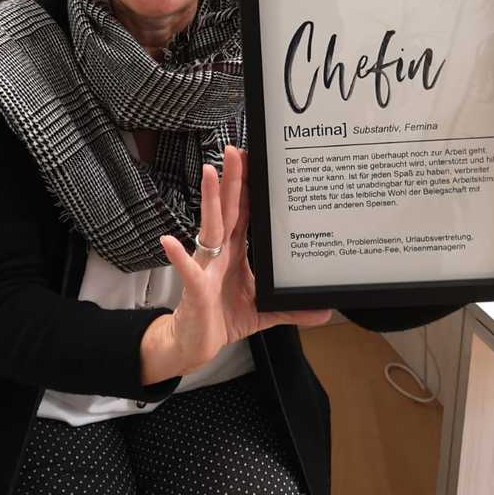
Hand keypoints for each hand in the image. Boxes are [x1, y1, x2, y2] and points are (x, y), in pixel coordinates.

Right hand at [149, 147, 330, 379]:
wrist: (196, 345)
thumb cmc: (223, 319)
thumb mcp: (263, 311)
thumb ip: (291, 309)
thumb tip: (325, 311)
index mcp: (235, 252)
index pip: (244, 212)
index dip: (249, 187)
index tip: (254, 160)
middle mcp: (219, 253)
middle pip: (228, 210)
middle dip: (231, 180)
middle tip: (234, 150)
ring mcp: (206, 267)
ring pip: (210, 228)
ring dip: (209, 200)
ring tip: (208, 173)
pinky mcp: (195, 289)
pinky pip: (188, 270)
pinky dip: (178, 256)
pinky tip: (169, 241)